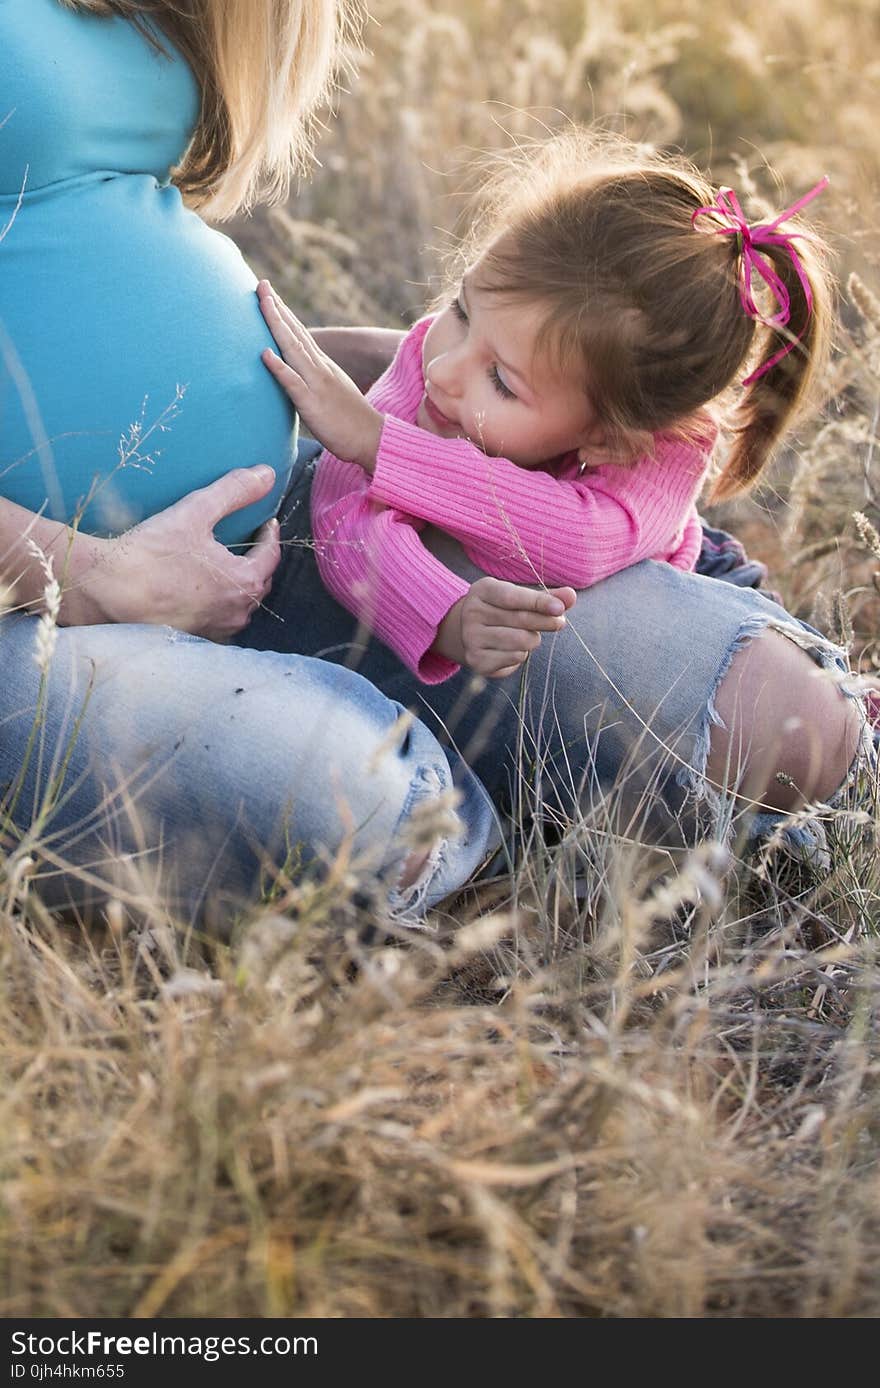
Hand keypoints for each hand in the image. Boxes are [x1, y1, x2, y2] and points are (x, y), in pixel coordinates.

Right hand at [81, 467, 281, 639]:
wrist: (108, 592)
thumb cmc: (151, 554)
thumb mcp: (196, 512)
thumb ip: (234, 491)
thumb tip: (267, 474)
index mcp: (244, 582)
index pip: (270, 556)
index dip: (270, 536)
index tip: (266, 523)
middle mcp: (236, 612)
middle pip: (258, 583)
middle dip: (257, 561)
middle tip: (249, 543)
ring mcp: (215, 629)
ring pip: (239, 605)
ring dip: (238, 586)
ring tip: (227, 567)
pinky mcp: (193, 638)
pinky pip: (217, 620)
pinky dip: (217, 604)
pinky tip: (201, 593)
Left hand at [258, 280, 383, 471]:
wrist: (373, 439)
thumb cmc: (350, 422)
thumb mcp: (330, 393)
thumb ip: (313, 380)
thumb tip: (296, 375)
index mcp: (322, 366)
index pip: (300, 334)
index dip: (283, 313)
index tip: (268, 293)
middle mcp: (319, 368)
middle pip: (295, 333)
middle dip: (277, 308)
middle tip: (261, 284)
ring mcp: (317, 384)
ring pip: (293, 349)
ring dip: (276, 325)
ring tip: (262, 303)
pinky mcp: (313, 404)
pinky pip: (293, 383)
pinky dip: (279, 367)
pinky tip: (265, 353)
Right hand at [441, 577, 576, 677]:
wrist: (472, 633)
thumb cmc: (503, 610)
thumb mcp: (521, 598)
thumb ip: (546, 597)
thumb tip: (571, 595)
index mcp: (482, 590)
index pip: (513, 597)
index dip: (539, 602)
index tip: (560, 608)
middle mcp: (472, 612)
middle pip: (520, 619)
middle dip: (546, 622)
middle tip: (559, 623)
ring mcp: (471, 637)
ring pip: (521, 641)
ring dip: (532, 640)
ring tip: (527, 636)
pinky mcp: (477, 660)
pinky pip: (515, 658)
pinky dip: (522, 655)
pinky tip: (513, 649)